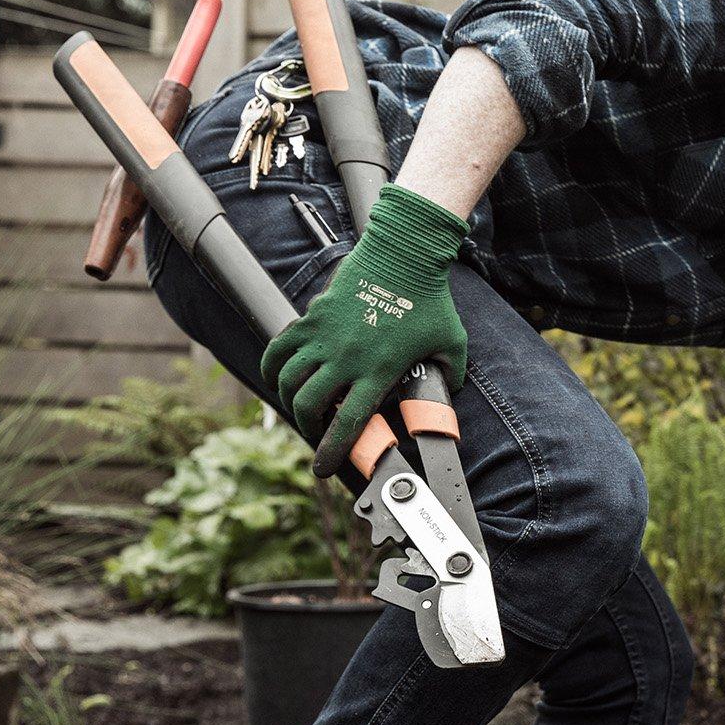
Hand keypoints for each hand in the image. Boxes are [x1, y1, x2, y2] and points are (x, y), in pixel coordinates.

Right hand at [262, 183, 469, 476]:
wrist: (403, 256)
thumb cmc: (430, 300)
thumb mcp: (452, 345)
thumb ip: (449, 376)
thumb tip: (446, 395)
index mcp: (379, 371)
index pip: (348, 423)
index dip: (332, 451)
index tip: (324, 468)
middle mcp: (346, 358)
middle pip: (309, 406)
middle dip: (308, 429)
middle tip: (316, 435)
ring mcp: (325, 337)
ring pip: (288, 380)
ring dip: (289, 401)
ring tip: (300, 409)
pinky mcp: (312, 318)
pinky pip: (279, 348)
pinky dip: (273, 367)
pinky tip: (277, 378)